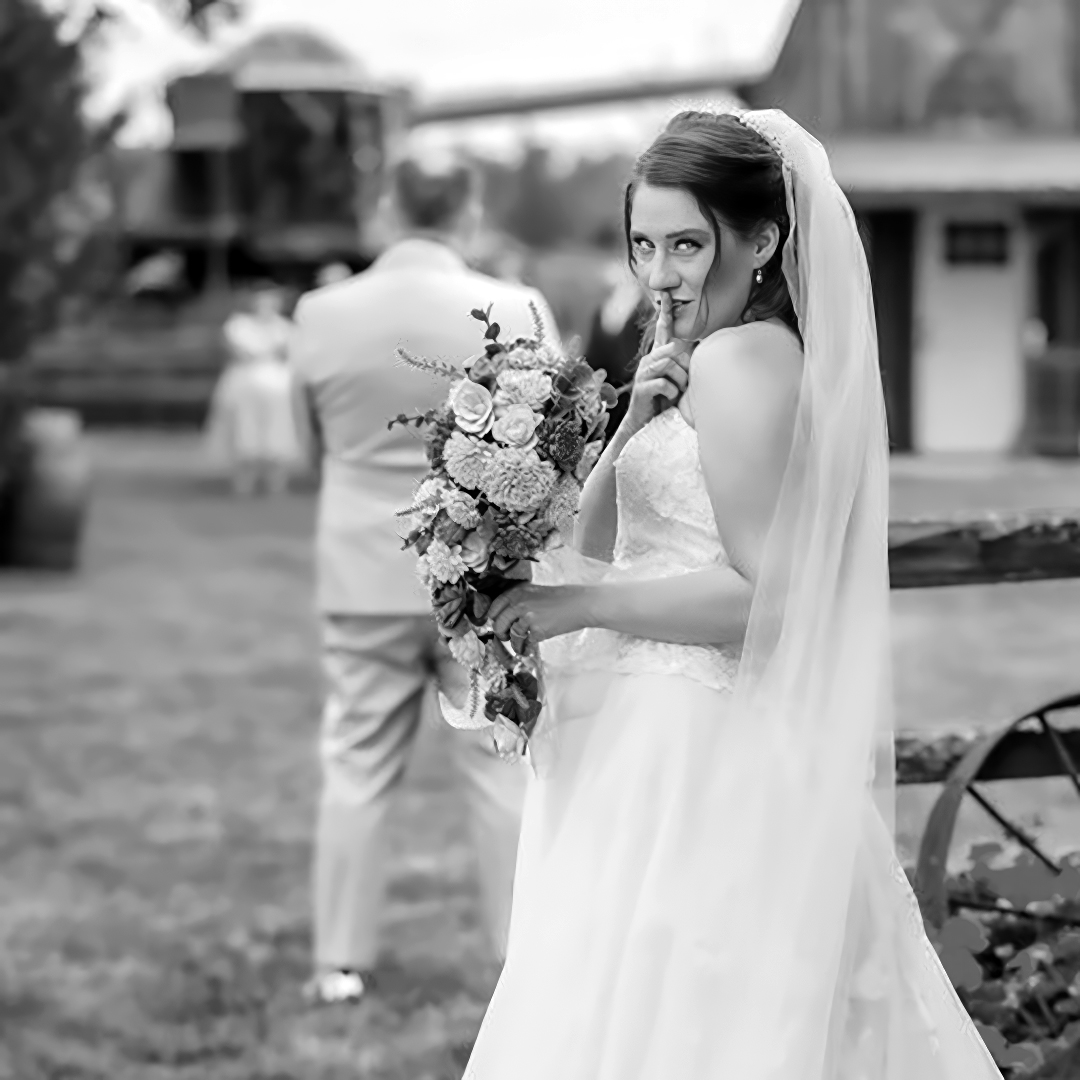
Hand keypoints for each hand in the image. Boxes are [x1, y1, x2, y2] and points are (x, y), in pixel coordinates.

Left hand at [488, 584, 588, 649]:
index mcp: (517, 592)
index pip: (495, 607)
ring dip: (514, 643)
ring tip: (519, 645)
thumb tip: (503, 616)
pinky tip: (527, 649)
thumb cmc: (560, 598)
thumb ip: (518, 601)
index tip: (495, 624)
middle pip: (498, 623)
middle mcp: (519, 603)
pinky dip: (524, 649)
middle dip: (500, 632)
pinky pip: (525, 644)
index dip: (493, 618)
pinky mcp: (537, 631)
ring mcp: (527, 617)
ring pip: (512, 635)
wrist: (579, 604)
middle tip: (505, 636)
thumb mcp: (535, 593)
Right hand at [624, 292, 692, 434]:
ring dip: (679, 380)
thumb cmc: (665, 399)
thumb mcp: (678, 378)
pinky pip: (664, 383)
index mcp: (658, 355)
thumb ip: (684, 363)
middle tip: (684, 382)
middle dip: (685, 365)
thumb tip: (698, 348)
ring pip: (669, 364)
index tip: (667, 293)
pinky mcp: (642, 387)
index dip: (665, 311)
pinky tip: (668, 398)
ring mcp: (644, 373)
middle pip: (673, 348)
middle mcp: (649, 360)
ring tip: (677, 391)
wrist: (645, 421)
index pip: (663, 329)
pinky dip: (671, 391)